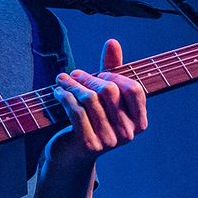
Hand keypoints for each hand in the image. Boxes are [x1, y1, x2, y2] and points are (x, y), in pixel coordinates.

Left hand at [44, 39, 148, 165]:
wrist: (71, 156)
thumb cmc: (91, 121)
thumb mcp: (103, 96)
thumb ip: (111, 69)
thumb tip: (112, 42)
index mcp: (139, 122)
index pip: (133, 88)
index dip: (114, 76)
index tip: (97, 74)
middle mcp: (128, 133)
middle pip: (109, 91)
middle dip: (88, 78)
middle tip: (72, 75)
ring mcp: (110, 141)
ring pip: (89, 99)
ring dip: (71, 85)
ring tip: (61, 79)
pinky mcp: (90, 145)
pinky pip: (76, 111)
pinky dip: (65, 97)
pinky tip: (57, 92)